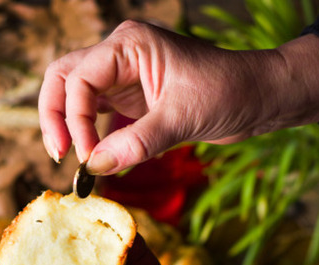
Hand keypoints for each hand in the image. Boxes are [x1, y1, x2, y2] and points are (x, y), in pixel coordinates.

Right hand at [38, 20, 318, 174]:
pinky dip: (95, 138)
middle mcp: (121, 55)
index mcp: (130, 45)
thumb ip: (136, 143)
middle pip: (64, 78)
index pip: (80, 79)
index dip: (76, 119)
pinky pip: (100, 116)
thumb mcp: (182, 118)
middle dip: (56, 116)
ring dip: (72, 127)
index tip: (87, 157)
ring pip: (77, 96)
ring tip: (77, 161)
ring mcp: (125, 76)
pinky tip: (100, 162)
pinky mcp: (134, 98)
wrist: (261, 97)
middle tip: (60, 153)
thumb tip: (95, 167)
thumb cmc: (230, 92)